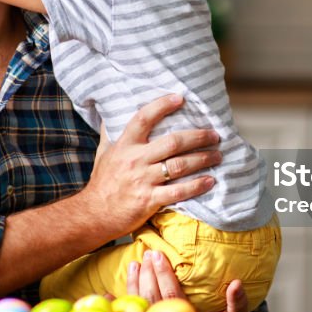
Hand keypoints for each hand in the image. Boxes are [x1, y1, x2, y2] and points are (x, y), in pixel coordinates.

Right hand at [82, 94, 220, 233]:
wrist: (94, 214)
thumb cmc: (102, 181)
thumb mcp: (103, 152)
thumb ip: (110, 132)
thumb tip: (111, 110)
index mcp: (124, 145)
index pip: (143, 118)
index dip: (162, 106)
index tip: (180, 98)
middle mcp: (135, 159)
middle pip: (173, 142)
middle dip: (198, 137)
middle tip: (214, 136)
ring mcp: (143, 180)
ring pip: (180, 165)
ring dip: (203, 159)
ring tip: (217, 155)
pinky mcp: (150, 200)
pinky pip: (179, 191)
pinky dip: (197, 186)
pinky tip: (210, 181)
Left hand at [127, 250, 249, 311]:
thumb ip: (237, 303)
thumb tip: (236, 285)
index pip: (171, 297)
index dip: (163, 276)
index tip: (157, 256)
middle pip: (151, 299)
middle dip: (146, 276)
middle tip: (146, 254)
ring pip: (139, 305)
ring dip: (134, 284)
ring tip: (134, 264)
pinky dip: (115, 308)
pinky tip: (105, 295)